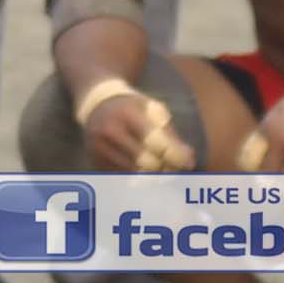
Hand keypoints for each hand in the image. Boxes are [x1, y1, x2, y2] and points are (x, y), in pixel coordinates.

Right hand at [78, 83, 192, 177]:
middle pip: (145, 162)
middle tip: (176, 169)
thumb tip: (188, 160)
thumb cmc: (131, 106)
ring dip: (153, 176)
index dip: (174, 156)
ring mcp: (99, 148)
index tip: (187, 163)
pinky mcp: (95, 160)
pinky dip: (138, 178)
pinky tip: (145, 172)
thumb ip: (171, 134)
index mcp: (127, 114)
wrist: (96, 105)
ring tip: (163, 170)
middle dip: (165, 168)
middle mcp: (110, 132)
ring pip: (135, 174)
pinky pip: (122, 177)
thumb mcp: (153, 110)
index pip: (155, 142)